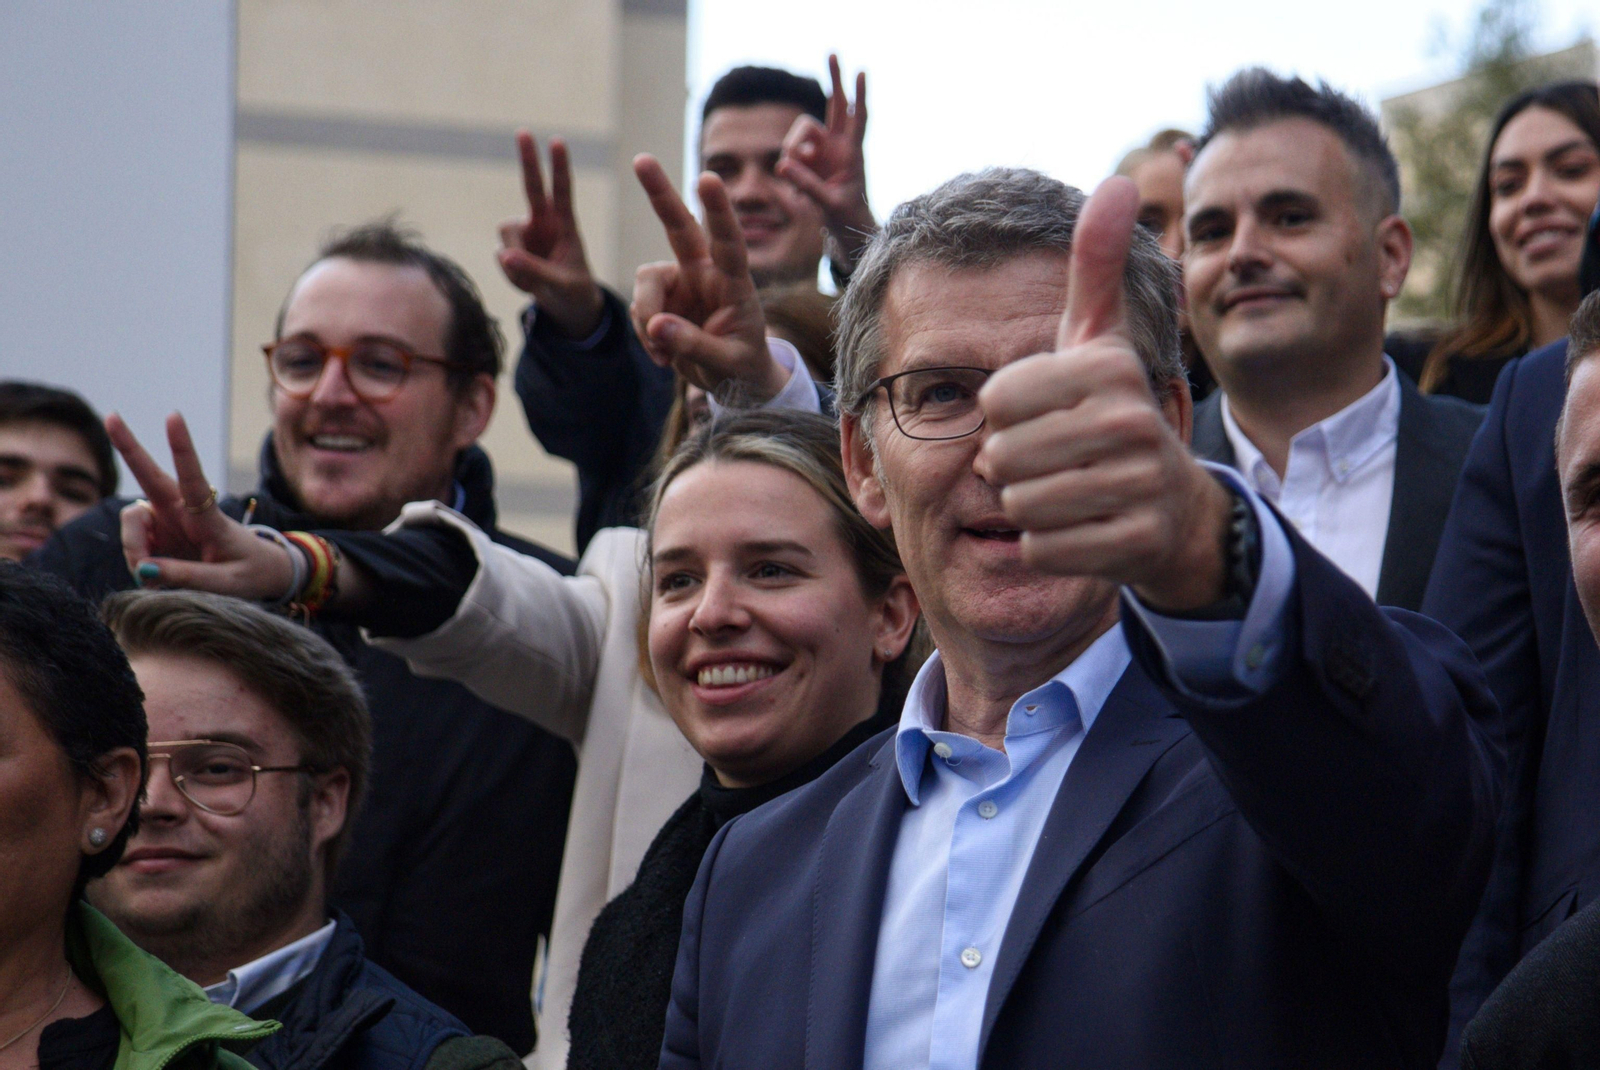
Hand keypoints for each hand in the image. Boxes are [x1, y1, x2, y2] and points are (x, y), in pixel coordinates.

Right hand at [109, 413, 296, 599]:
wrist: (261, 574)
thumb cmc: (250, 573)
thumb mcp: (226, 583)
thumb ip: (186, 576)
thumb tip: (145, 569)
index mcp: (209, 517)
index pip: (193, 478)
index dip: (181, 448)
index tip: (173, 417)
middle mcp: (185, 510)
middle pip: (150, 476)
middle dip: (128, 447)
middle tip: (111, 416)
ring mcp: (169, 519)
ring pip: (132, 520)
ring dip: (133, 547)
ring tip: (150, 576)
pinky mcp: (159, 532)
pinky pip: (134, 540)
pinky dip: (137, 558)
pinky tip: (153, 574)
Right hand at [498, 131, 604, 337]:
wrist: (567, 306)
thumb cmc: (574, 292)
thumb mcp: (561, 285)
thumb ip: (536, 271)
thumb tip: (504, 256)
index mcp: (566, 226)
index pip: (563, 192)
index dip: (559, 168)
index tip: (557, 142)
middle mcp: (544, 222)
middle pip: (532, 186)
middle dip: (528, 160)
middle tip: (524, 131)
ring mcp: (526, 233)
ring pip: (506, 235)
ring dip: (516, 263)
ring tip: (534, 283)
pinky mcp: (512, 247)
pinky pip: (502, 257)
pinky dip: (512, 275)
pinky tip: (527, 283)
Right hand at [630, 154, 782, 399]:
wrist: (733, 381)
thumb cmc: (742, 365)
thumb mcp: (727, 363)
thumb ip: (695, 346)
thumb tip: (656, 326)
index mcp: (734, 281)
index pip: (729, 242)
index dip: (718, 211)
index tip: (707, 178)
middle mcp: (705, 272)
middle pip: (679, 226)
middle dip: (660, 194)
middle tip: (641, 159)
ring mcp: (680, 283)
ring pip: (647, 282)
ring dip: (647, 317)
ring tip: (663, 354)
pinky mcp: (660, 299)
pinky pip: (639, 310)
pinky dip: (645, 336)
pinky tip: (663, 355)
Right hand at [777, 55, 875, 269]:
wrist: (846, 229)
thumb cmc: (847, 216)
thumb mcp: (829, 204)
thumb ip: (807, 184)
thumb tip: (783, 164)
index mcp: (853, 153)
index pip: (858, 119)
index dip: (859, 96)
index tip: (861, 71)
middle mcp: (839, 145)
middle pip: (836, 103)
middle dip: (835, 78)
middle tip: (833, 52)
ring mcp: (823, 150)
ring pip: (802, 130)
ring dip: (794, 148)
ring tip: (796, 177)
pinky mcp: (808, 159)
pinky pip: (790, 153)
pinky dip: (790, 169)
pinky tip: (799, 194)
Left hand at [976, 177, 1231, 613]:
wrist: (1171, 509)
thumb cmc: (1110, 414)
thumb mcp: (1100, 340)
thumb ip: (1096, 266)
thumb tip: (1120, 182)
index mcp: (1108, 368)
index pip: (994, 399)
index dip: (1002, 415)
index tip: (1042, 415)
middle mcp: (1129, 421)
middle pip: (1001, 455)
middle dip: (1011, 466)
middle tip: (1051, 461)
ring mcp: (1137, 486)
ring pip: (1020, 503)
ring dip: (1028, 505)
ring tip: (1065, 491)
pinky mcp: (1134, 543)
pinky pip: (1041, 548)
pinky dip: (1048, 546)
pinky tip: (1080, 529)